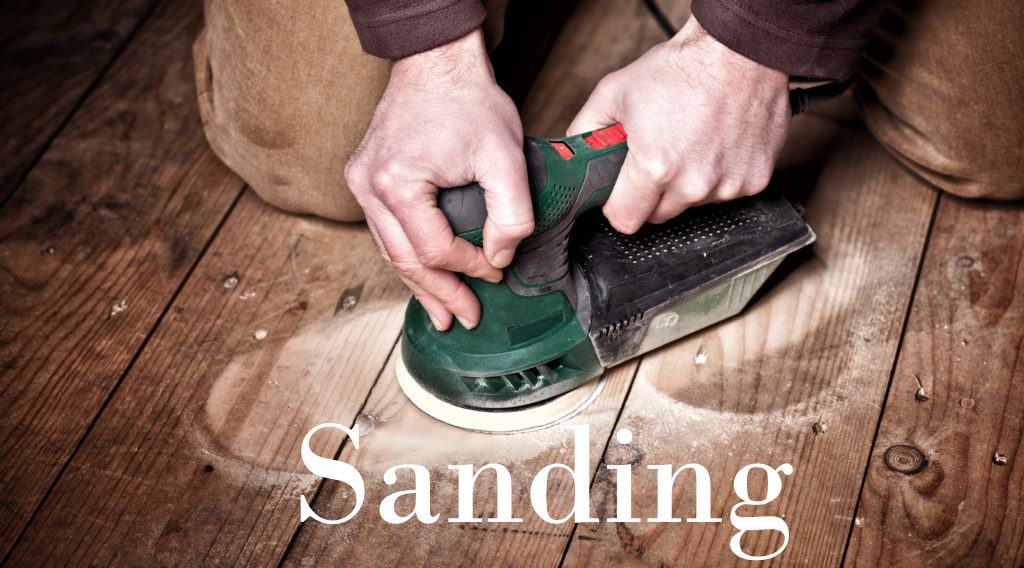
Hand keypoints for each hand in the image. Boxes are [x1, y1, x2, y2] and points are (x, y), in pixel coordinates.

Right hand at [345, 28, 533, 330]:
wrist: (437, 63)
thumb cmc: (468, 102)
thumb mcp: (505, 156)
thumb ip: (511, 214)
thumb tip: (500, 257)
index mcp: (397, 184)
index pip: (434, 250)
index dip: (469, 269)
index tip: (496, 272)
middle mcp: (369, 187)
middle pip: (405, 260)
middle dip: (439, 294)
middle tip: (465, 320)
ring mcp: (361, 183)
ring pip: (390, 251)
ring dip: (419, 284)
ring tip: (442, 313)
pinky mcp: (365, 178)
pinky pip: (387, 231)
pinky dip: (408, 256)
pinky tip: (423, 275)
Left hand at [567, 16, 790, 232]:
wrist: (739, 51)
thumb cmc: (682, 68)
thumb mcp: (614, 92)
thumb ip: (585, 131)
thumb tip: (574, 157)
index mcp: (656, 168)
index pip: (625, 220)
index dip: (618, 205)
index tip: (622, 191)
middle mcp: (693, 184)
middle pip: (659, 215)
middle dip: (652, 194)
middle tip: (657, 156)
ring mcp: (727, 186)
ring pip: (693, 204)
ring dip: (687, 184)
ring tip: (690, 143)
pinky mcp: (754, 181)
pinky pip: (725, 193)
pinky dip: (719, 176)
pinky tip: (715, 144)